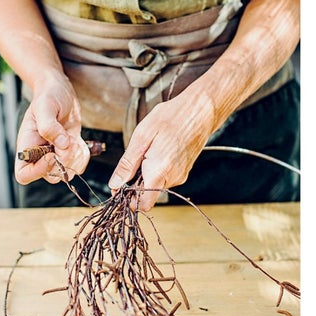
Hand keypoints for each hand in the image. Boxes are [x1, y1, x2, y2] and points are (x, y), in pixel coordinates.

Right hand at [15, 71, 87, 185]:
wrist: (61, 91)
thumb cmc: (48, 96)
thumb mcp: (45, 106)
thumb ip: (49, 126)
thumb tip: (61, 144)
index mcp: (27, 145)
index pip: (24, 174)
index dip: (38, 171)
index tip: (51, 155)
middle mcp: (39, 154)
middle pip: (49, 176)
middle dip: (63, 162)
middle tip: (68, 142)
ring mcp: (55, 155)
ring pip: (65, 173)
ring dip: (74, 159)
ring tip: (73, 139)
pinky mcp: (68, 153)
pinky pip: (77, 166)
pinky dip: (82, 157)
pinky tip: (79, 141)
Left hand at [108, 95, 214, 212]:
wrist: (200, 111)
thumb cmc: (171, 118)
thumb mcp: (141, 137)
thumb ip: (127, 164)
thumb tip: (115, 183)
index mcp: (159, 171)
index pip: (142, 204)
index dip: (127, 199)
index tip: (118, 186)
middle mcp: (172, 179)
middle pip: (147, 195)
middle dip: (134, 184)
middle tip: (131, 162)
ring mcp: (180, 176)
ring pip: (155, 186)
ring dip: (146, 174)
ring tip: (148, 150)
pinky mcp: (184, 172)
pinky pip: (164, 177)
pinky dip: (156, 169)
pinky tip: (158, 150)